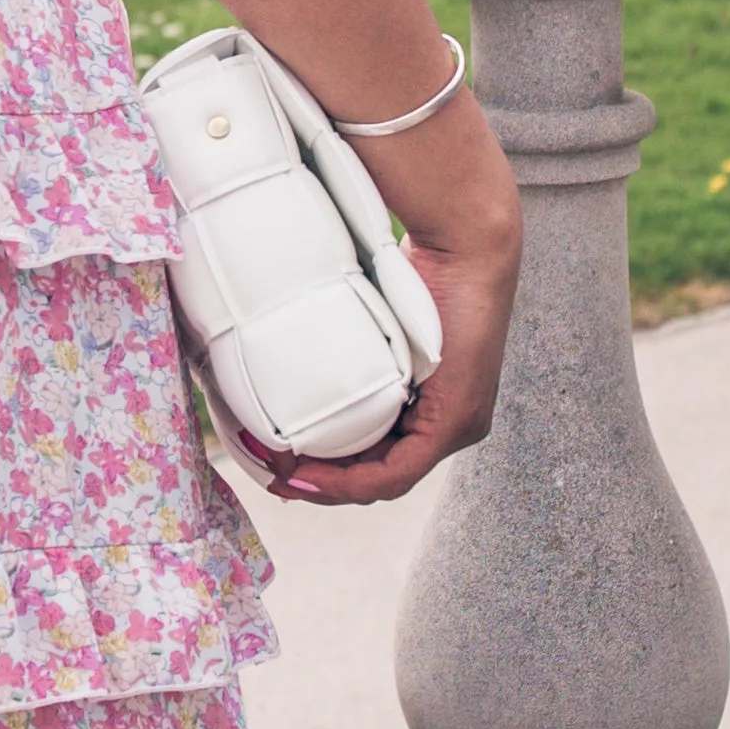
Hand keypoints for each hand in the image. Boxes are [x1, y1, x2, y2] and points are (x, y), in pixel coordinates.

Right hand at [258, 101, 519, 507]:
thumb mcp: (368, 314)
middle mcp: (449, 420)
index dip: (321, 466)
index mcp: (430, 399)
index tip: (273, 459)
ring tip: (281, 476)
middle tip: (267, 471)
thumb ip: (339, 337)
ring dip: (329, 486)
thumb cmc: (414, 263)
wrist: (463, 243)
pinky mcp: (456, 422)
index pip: (372, 451)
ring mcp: (457, 426)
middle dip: (316, 481)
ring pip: (384, 479)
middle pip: (373, 472)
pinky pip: (399, 472)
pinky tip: (312, 477)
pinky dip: (352, 481)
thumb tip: (279, 337)